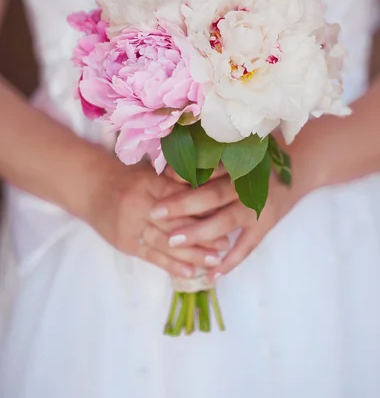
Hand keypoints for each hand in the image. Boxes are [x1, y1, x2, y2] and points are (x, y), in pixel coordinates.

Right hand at [83, 157, 226, 277]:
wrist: (89, 186)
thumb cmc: (126, 177)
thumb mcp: (151, 172)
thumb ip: (176, 180)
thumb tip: (211, 185)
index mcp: (150, 183)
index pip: (181, 199)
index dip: (203, 209)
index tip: (224, 216)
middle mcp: (141, 204)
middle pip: (176, 222)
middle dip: (203, 234)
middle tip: (226, 243)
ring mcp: (131, 225)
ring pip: (166, 242)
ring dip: (191, 254)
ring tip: (214, 260)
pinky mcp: (125, 242)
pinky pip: (150, 255)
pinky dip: (170, 265)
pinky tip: (189, 272)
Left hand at [155, 129, 319, 277]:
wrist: (303, 162)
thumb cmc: (261, 153)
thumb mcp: (239, 145)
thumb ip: (211, 154)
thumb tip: (171, 165)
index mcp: (238, 161)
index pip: (208, 168)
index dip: (184, 173)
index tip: (161, 179)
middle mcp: (248, 183)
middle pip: (213, 194)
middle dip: (183, 205)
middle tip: (155, 213)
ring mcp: (259, 205)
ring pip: (227, 221)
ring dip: (200, 233)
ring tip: (173, 242)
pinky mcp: (268, 223)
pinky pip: (248, 245)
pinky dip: (231, 261)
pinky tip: (211, 274)